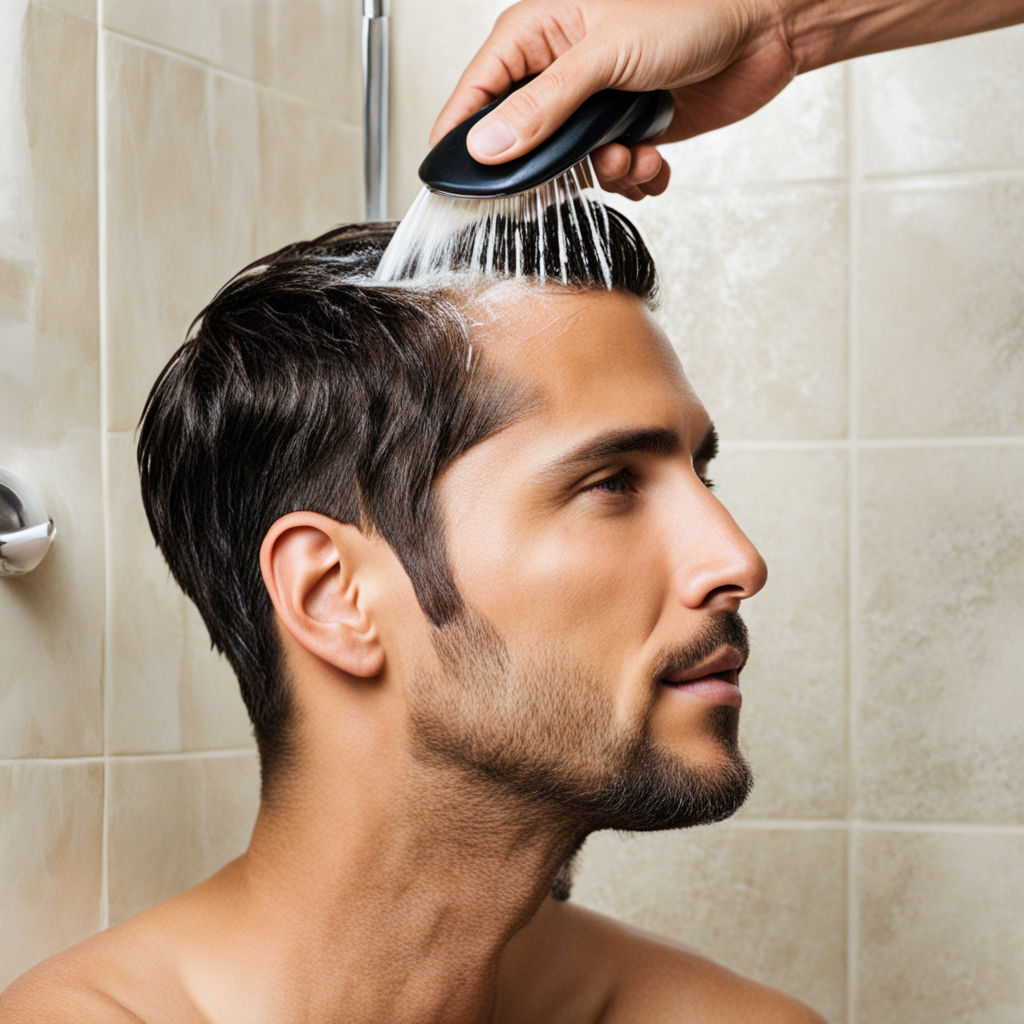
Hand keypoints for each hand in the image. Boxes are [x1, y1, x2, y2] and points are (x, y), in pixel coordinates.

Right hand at [429, 0, 797, 199]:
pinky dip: (634, 177)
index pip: (476, 90)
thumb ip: (543, 105)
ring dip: (605, 174)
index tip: (454, 178)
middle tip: (578, 167)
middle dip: (552, 166)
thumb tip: (488, 146)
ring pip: (570, 167)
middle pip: (522, 140)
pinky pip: (611, 174)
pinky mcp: (628, 131)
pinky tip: (653, 158)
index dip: (461, 135)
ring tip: (632, 153)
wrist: (764, 31)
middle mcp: (561, 71)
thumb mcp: (605, 56)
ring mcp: (595, 105)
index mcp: (539, 33)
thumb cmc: (693, 13)